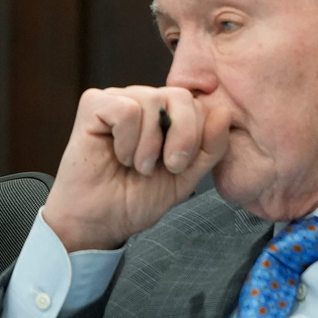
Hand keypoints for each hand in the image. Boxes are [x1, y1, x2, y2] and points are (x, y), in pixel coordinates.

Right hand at [42, 86, 229, 251]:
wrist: (100, 221)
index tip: (178, 167)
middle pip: (180, 96)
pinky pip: (126, 109)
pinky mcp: (93, 104)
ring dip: (149, 145)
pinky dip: (127, 139)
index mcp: (165, 115)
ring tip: (137, 165)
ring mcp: (117, 99)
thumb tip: (224, 112)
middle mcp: (142, 101)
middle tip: (166, 166)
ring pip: (152, 100)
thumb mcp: (186, 177)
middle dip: (181, 137)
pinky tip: (119, 155)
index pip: (197, 104)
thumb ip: (209, 147)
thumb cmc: (136, 198)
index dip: (196, 136)